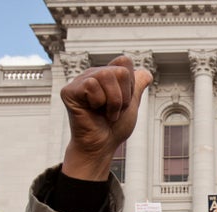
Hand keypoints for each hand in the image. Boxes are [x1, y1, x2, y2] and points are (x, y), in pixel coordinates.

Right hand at [61, 56, 152, 180]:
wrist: (102, 145)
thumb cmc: (114, 128)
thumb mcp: (131, 105)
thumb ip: (137, 87)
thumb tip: (147, 73)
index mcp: (106, 75)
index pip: (124, 62)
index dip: (130, 84)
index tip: (124, 101)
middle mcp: (92, 74)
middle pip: (120, 71)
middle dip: (124, 97)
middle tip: (114, 110)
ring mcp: (79, 81)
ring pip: (106, 75)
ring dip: (113, 101)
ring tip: (106, 113)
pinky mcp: (69, 90)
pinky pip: (91, 85)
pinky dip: (98, 102)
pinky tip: (93, 112)